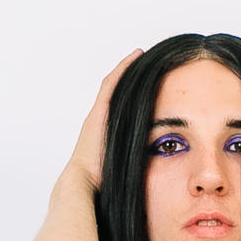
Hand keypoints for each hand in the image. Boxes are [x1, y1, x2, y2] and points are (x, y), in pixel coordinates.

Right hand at [66, 48, 142, 192]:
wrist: (82, 184)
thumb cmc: (101, 184)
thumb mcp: (122, 171)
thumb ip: (135, 165)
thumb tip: (158, 171)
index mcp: (102, 134)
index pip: (117, 107)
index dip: (129, 95)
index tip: (144, 86)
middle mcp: (97, 120)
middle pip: (115, 92)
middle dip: (128, 79)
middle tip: (144, 65)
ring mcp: (97, 114)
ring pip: (114, 84)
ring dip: (127, 70)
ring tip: (141, 56)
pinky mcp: (100, 110)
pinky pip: (113, 82)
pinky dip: (125, 68)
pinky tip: (137, 56)